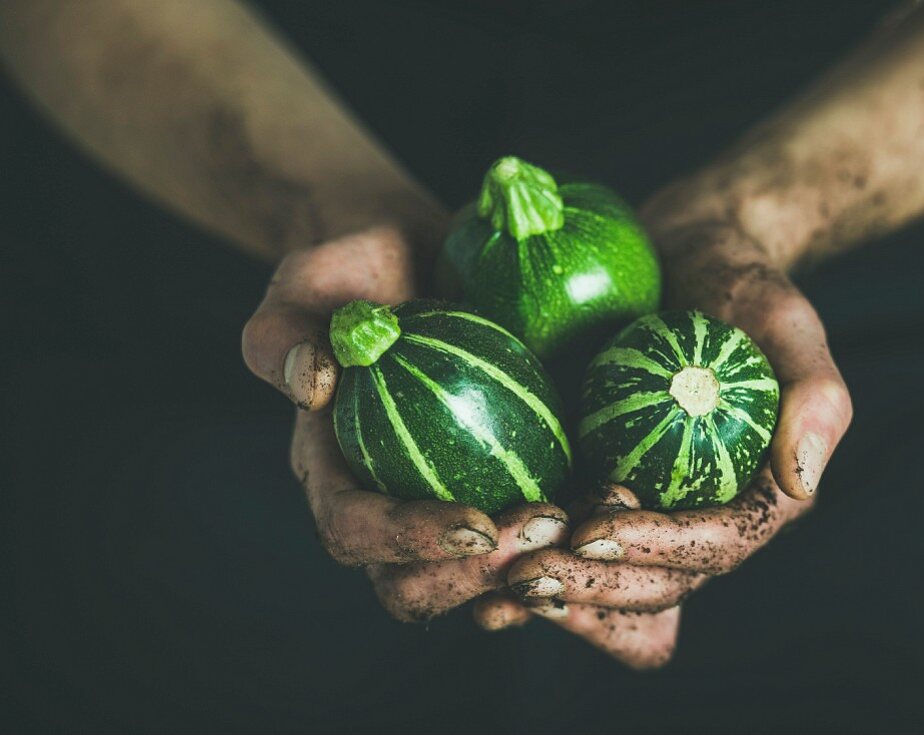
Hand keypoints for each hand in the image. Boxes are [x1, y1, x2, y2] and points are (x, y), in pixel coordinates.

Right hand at [242, 227, 571, 619]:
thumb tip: (311, 385)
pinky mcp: (498, 488)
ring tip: (593, 524)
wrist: (413, 260)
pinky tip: (616, 515)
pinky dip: (568, 546)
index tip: (477, 522)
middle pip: (411, 585)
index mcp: (332, 468)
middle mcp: (384, 502)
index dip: (409, 541)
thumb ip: (287, 328)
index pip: (352, 529)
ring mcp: (444, 502)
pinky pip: (529, 541)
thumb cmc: (356, 266)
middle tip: (548, 526)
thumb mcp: (312, 279)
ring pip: (477, 581)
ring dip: (534, 572)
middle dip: (477, 577)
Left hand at [475, 176, 852, 667]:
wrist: (681, 251)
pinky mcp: (602, 482)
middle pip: (658, 580)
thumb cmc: (739, 278)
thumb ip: (815, 395)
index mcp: (757, 490)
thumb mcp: (782, 318)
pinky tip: (480, 567)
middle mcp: (703, 509)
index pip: (714, 544)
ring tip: (494, 585)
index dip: (657, 549)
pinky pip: (572, 541)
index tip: (592, 529)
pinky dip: (534, 560)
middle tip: (521, 575)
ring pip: (611, 575)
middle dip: (592, 585)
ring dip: (557, 589)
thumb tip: (801, 481)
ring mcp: (651, 503)